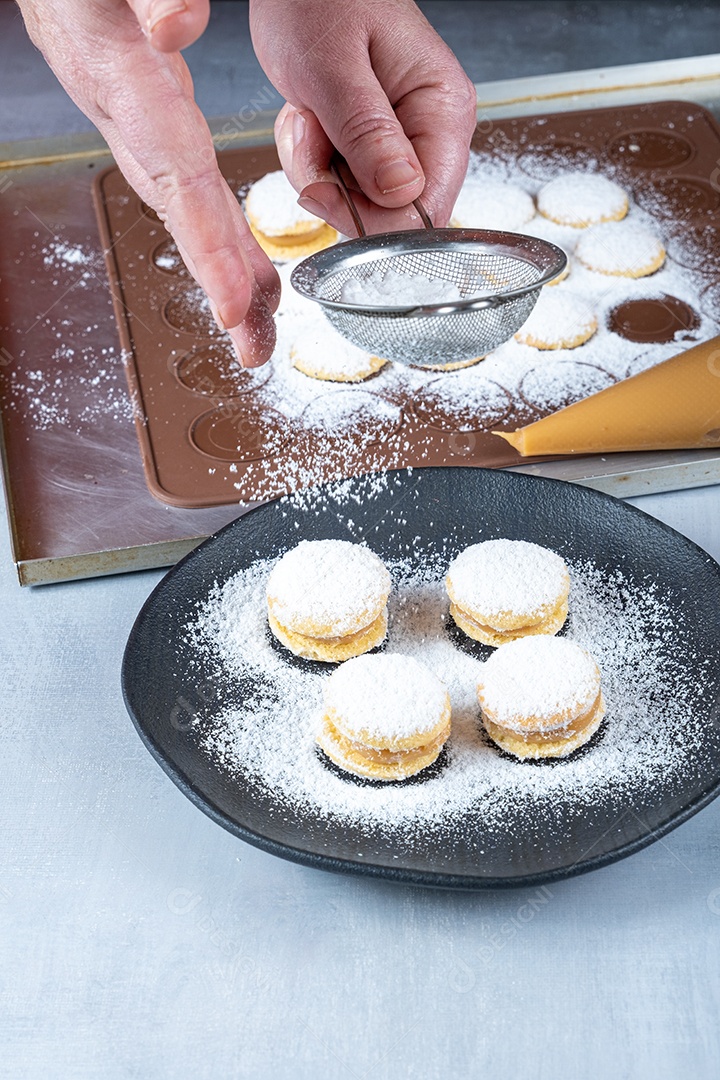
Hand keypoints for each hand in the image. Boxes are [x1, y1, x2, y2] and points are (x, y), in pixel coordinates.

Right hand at [17, 0, 279, 366]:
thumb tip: (178, 27)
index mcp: (121, 79)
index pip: (174, 176)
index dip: (204, 244)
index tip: (234, 304)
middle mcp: (125, 114)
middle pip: (181, 214)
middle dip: (219, 285)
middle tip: (254, 347)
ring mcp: (134, 120)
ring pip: (185, 208)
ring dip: (224, 270)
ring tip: (259, 325)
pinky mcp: (146, 114)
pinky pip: (186, 184)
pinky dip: (215, 230)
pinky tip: (242, 261)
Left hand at [250, 0, 476, 235]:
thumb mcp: (333, 67)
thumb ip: (367, 133)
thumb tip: (402, 193)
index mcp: (441, 110)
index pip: (428, 208)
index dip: (376, 218)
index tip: (329, 189)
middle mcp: (429, 131)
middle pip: (390, 213)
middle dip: (338, 191)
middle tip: (314, 134)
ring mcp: (399, 139)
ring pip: (359, 203)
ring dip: (317, 171)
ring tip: (311, 116)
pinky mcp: (370, 143)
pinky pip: (340, 183)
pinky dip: (312, 160)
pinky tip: (310, 119)